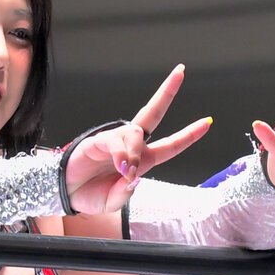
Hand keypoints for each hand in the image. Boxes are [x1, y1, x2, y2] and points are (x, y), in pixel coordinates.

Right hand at [63, 64, 211, 213]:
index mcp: (142, 161)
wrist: (66, 193)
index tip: (207, 122)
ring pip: (136, 133)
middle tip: (180, 72)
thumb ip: (126, 193)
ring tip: (125, 171)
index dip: (189, 135)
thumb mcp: (113, 202)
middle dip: (167, 93)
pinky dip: (121, 153)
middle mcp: (131, 146)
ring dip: (134, 151)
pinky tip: (120, 166)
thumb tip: (134, 177)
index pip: (170, 145)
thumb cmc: (90, 195)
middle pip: (153, 114)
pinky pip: (116, 140)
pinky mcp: (99, 140)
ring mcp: (115, 140)